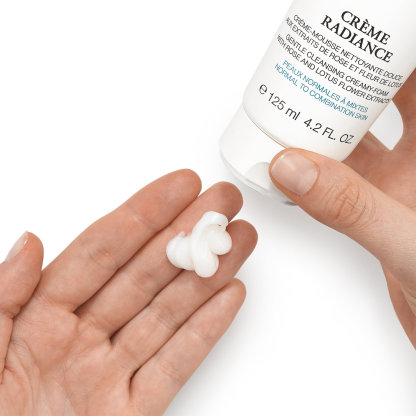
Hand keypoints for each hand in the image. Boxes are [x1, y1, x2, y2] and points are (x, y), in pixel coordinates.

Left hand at [0, 170, 256, 414]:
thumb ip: (0, 298)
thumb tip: (32, 243)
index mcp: (37, 319)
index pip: (101, 250)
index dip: (143, 214)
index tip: (179, 187)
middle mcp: (80, 337)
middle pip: (146, 272)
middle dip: (189, 232)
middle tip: (222, 202)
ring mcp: (110, 373)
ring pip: (170, 310)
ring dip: (208, 273)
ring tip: (239, 241)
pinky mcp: (133, 412)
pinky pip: (176, 363)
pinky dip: (206, 330)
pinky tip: (228, 297)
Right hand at [269, 70, 415, 346]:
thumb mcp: (408, 245)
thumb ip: (351, 208)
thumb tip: (291, 167)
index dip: (402, 49)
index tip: (370, 28)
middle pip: (395, 94)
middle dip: (360, 71)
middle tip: (327, 52)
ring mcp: (401, 181)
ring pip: (362, 132)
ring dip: (331, 116)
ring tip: (300, 94)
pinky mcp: (376, 204)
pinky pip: (340, 172)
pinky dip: (315, 162)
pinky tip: (294, 153)